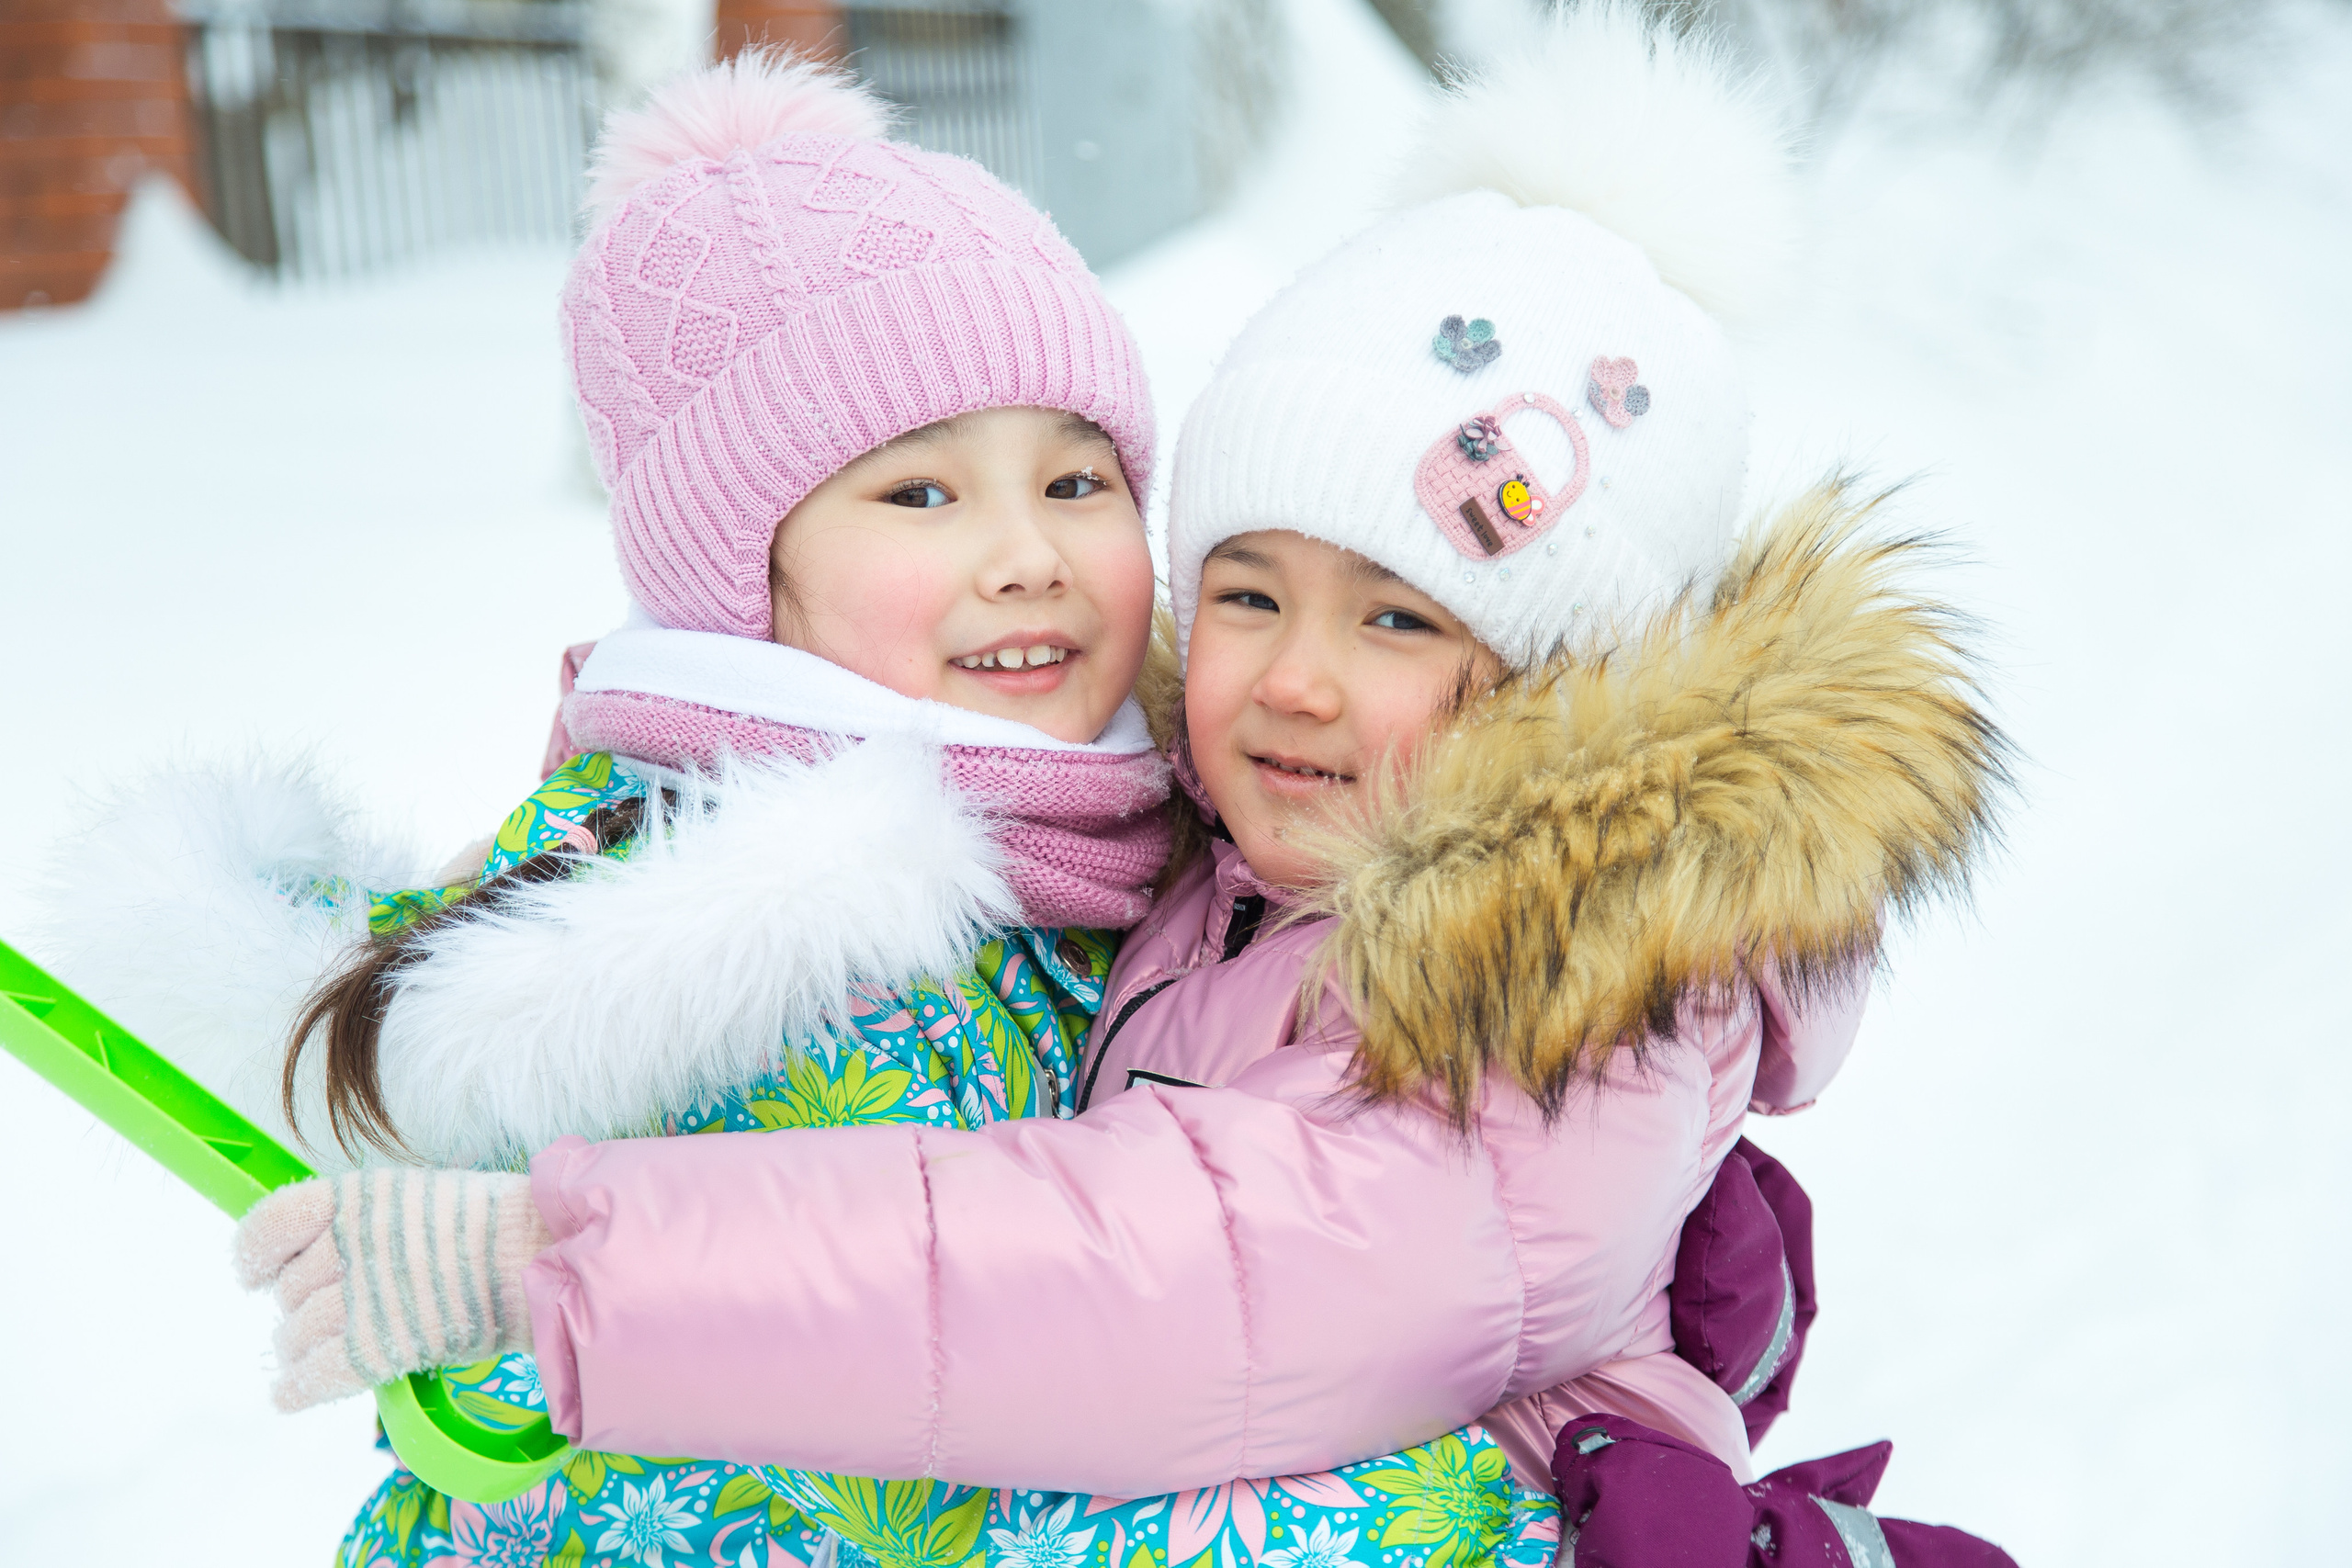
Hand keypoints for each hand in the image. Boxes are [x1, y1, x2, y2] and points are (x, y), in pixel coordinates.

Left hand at [232, 1169, 550, 1410]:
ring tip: (319, 1352)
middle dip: (298, 1306)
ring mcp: (361, 1299)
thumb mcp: (419, 1199)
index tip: (252, 1274)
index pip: (274, 1223)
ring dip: (300, 1348)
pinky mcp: (377, 1348)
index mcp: (357, 1199)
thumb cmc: (491, 1224)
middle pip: (288, 1289)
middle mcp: (348, 1245)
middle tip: (324, 1316)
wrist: (538, 1255)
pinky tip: (289, 1394)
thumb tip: (331, 1252)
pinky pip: (313, 1377)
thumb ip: (370, 1222)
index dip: (255, 1253)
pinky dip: (296, 1389)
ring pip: (295, 1335)